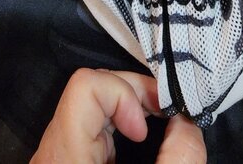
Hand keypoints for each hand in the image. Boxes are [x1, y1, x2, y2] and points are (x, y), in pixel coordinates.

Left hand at [30, 67, 206, 162]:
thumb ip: (180, 159)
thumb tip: (188, 123)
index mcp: (67, 154)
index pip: (85, 85)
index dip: (123, 93)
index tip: (144, 129)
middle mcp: (54, 149)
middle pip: (92, 87)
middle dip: (136, 93)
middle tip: (167, 115)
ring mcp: (57, 154)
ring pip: (91, 104)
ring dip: (131, 106)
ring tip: (159, 123)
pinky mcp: (65, 159)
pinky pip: (90, 123)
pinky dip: (121, 122)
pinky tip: (141, 139)